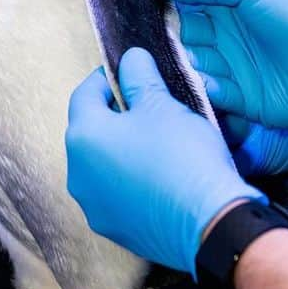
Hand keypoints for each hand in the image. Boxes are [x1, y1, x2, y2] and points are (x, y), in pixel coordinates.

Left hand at [66, 48, 264, 276]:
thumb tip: (130, 59)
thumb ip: (139, 75)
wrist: (208, 222)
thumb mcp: (162, 103)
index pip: (84, 94)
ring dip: (123, 147)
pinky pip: (117, 192)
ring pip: (103, 164)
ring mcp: (95, 206)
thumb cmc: (182, 156)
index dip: (106, 78)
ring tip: (158, 138)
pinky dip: (132, 178)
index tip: (130, 72)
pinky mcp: (115, 229)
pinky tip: (161, 172)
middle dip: (116, 113)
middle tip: (148, 103)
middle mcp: (78, 175)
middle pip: (91, 131)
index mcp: (83, 138)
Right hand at [143, 0, 287, 142]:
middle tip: (129, 49)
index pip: (188, 4)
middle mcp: (234, 37)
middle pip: (187, 40)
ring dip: (177, 71)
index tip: (126, 9)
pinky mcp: (251, 104)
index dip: (161, 7)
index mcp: (235, 3)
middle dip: (162, 43)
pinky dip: (198, 96)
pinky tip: (178, 95)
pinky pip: (215, 99)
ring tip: (146, 75)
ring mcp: (242, 71)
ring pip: (196, 70)